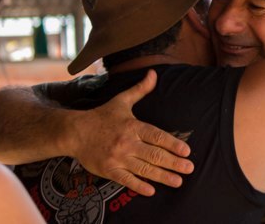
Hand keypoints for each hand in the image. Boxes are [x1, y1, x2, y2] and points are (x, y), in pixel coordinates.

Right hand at [67, 70, 193, 195]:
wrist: (75, 132)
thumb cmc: (101, 116)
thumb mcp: (122, 100)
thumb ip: (140, 89)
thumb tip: (153, 73)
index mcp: (133, 126)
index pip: (157, 136)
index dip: (173, 144)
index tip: (187, 151)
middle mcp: (127, 143)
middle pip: (154, 155)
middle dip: (174, 163)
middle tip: (189, 168)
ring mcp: (118, 158)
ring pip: (144, 169)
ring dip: (163, 176)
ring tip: (178, 181)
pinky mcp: (108, 170)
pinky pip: (126, 180)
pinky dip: (139, 186)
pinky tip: (151, 191)